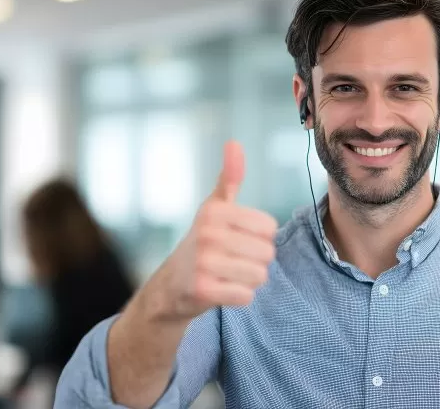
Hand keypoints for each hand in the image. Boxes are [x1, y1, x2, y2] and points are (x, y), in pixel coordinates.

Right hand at [157, 140, 277, 320]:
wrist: (170, 285)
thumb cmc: (202, 242)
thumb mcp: (213, 208)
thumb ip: (229, 178)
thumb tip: (234, 143)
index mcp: (215, 211)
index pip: (270, 228)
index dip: (260, 238)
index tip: (238, 240)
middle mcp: (207, 233)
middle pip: (267, 253)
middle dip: (256, 261)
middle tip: (232, 261)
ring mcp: (203, 263)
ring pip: (260, 275)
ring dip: (249, 280)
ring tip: (228, 275)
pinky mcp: (202, 290)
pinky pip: (246, 295)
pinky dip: (239, 296)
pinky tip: (222, 290)